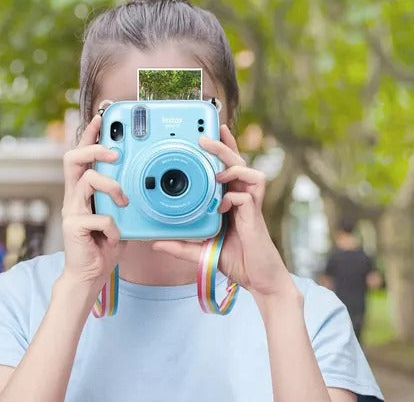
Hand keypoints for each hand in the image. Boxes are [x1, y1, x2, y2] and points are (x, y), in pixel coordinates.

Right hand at [61, 114, 128, 288]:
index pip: (83, 156)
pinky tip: (115, 239)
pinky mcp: (73, 227)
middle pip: (72, 159)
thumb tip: (144, 182)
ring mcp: (71, 211)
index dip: (89, 135)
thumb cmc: (105, 244)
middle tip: (115, 153)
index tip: (100, 118)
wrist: (90, 275)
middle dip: (94, 149)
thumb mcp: (120, 216)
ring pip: (87, 181)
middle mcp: (74, 196)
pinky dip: (113, 228)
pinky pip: (99, 217)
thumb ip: (124, 199)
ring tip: (124, 201)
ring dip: (112, 187)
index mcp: (83, 191)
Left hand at [153, 125, 297, 305]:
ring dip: (233, 168)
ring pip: (250, 173)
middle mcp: (242, 198)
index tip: (208, 133)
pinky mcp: (255, 217)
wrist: (257, 279)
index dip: (221, 149)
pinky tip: (223, 204)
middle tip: (204, 138)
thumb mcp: (200, 251)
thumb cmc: (234, 259)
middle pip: (237, 163)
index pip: (227, 168)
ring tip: (217, 174)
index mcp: (230, 200)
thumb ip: (181, 246)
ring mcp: (251, 206)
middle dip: (223, 147)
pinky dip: (234, 196)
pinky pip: (248, 196)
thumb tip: (156, 243)